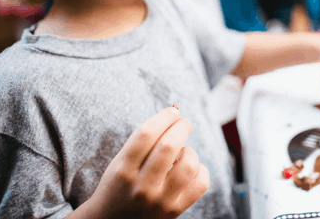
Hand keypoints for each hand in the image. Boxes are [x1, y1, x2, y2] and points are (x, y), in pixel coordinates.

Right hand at [86, 107, 208, 218]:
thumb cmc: (119, 186)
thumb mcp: (119, 163)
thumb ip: (142, 142)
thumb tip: (174, 112)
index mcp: (123, 170)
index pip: (146, 134)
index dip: (164, 117)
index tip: (173, 111)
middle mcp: (141, 187)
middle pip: (168, 146)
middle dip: (181, 127)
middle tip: (183, 123)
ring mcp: (160, 201)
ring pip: (189, 164)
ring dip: (189, 151)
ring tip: (183, 152)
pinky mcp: (175, 210)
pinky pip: (201, 184)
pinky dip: (200, 170)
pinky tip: (191, 168)